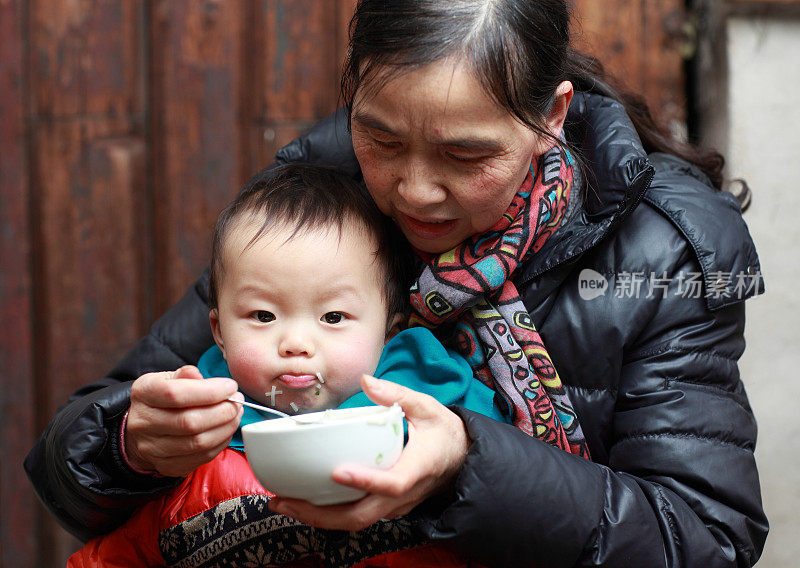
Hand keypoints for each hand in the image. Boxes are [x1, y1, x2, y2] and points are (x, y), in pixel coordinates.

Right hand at [125, 365, 242, 476]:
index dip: (209, 391)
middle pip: (190, 422)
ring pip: (198, 443)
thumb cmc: (163, 398)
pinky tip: (226, 429)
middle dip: (223, 411)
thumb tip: (199, 376)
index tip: (231, 387)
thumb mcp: (169, 378)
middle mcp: (143, 423)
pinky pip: (202, 457)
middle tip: (237, 401)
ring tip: (236, 414)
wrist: (145, 427)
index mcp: (144, 393)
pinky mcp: (167, 466)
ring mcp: (153, 448)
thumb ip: (186, 375)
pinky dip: (221, 442)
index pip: (176, 394)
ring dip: (226, 427)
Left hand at [268, 375, 468, 530]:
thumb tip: (367, 380)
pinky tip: (302, 502)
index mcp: (417, 468)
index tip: (336, 472)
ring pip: (354, 522)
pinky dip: (326, 515)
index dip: (365, 480)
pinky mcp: (384, 508)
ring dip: (316, 518)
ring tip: (282, 503)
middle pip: (362, 515)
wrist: (461, 459)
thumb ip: (397, 394)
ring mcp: (394, 507)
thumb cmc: (443, 433)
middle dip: (320, 513)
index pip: (392, 482)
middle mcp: (404, 495)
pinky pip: (354, 518)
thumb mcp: (427, 407)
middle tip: (284, 500)